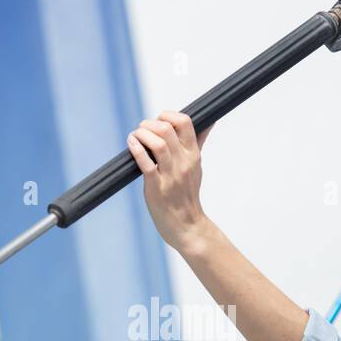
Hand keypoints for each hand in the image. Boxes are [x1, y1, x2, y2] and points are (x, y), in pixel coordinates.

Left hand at [126, 110, 212, 251]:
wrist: (187, 225)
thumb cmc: (187, 194)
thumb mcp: (197, 166)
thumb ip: (198, 142)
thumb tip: (209, 121)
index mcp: (193, 155)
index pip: (185, 122)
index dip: (168, 115)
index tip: (158, 121)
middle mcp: (183, 162)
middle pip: (167, 129)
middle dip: (150, 123)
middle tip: (143, 128)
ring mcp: (170, 175)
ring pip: (157, 144)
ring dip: (142, 134)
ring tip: (136, 135)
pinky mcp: (157, 187)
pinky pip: (146, 163)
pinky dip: (136, 148)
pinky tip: (131, 143)